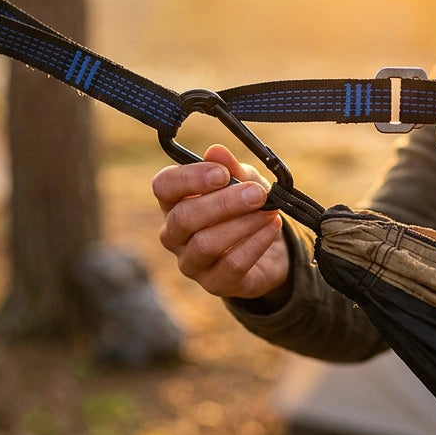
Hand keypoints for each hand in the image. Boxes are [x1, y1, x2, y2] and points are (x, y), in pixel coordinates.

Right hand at [152, 144, 290, 300]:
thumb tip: (215, 151)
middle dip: (223, 203)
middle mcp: (174, 234)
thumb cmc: (245, 208)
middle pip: (184, 218)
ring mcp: (191, 262)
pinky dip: (255, 244)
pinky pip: (231, 265)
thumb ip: (229, 167)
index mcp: (174, 201)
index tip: (221, 174)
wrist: (268, 246)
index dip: (189, 179)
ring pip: (205, 244)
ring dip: (241, 224)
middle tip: (256, 193)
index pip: (164, 187)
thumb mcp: (242, 181)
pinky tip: (271, 227)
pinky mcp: (214, 283)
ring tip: (268, 211)